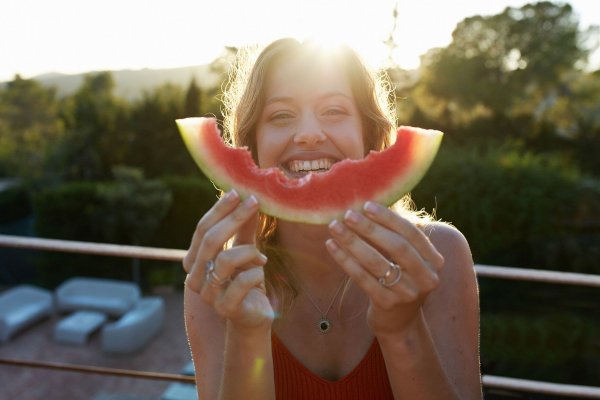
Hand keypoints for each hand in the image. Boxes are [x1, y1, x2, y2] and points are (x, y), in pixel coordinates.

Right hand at [183, 190, 273, 331]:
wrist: (254, 315)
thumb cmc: (246, 280)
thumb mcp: (245, 250)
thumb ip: (243, 228)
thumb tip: (248, 198)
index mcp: (195, 260)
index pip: (202, 229)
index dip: (219, 210)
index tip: (238, 193)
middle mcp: (195, 277)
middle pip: (210, 241)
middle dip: (234, 218)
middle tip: (254, 202)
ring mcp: (208, 294)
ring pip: (226, 260)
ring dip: (249, 251)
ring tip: (260, 256)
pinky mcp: (225, 308)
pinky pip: (242, 281)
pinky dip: (256, 272)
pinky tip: (261, 271)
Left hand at [325, 201, 444, 337]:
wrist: (399, 322)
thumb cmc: (399, 279)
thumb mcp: (407, 260)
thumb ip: (396, 236)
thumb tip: (368, 206)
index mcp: (434, 261)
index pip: (411, 233)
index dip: (389, 218)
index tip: (367, 205)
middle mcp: (426, 278)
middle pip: (396, 247)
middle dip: (370, 228)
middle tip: (348, 214)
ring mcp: (408, 293)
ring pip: (376, 263)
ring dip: (353, 242)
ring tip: (335, 227)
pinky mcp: (388, 305)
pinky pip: (363, 278)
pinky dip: (345, 260)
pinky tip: (331, 246)